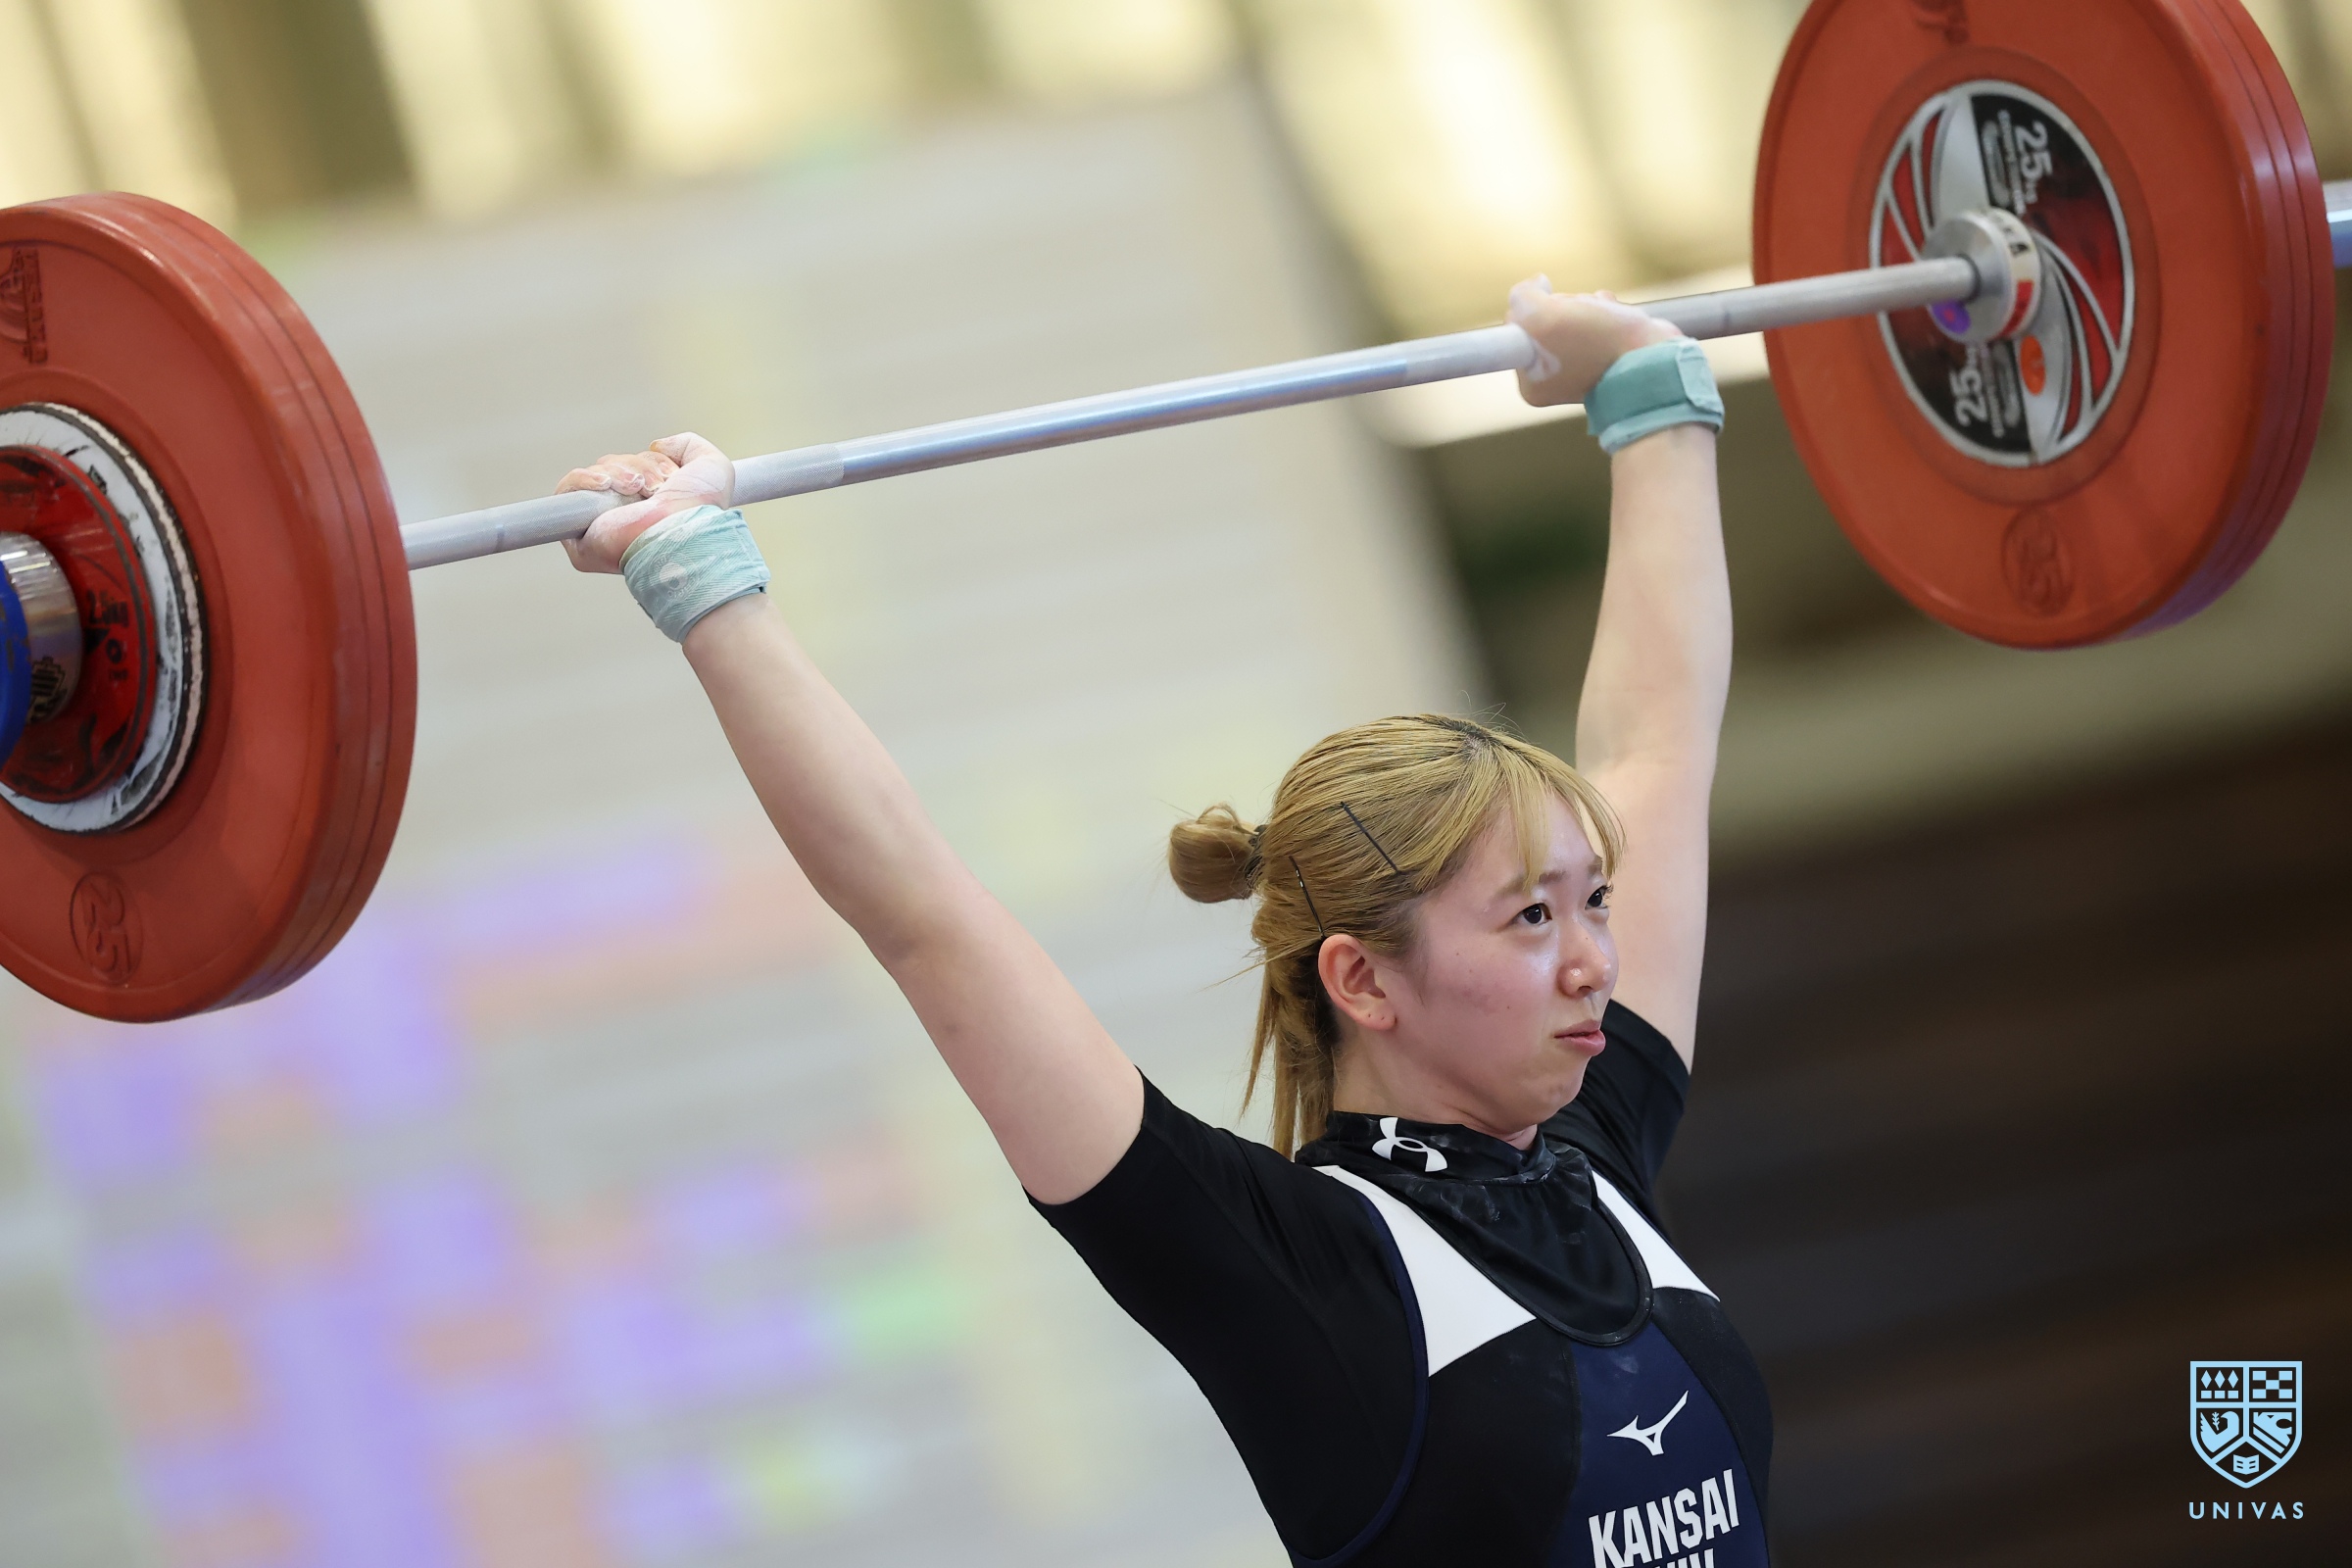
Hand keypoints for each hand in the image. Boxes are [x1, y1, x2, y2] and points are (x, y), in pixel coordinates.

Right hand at [556, 433, 736, 572]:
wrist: (685, 533)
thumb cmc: (703, 510)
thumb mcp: (710, 465)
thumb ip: (688, 444)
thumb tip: (656, 444)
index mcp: (651, 505)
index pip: (634, 468)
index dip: (647, 463)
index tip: (668, 476)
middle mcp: (626, 515)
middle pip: (615, 466)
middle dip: (638, 467)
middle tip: (657, 486)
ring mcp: (601, 525)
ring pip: (596, 474)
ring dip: (620, 473)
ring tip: (640, 490)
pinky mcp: (580, 538)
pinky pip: (566, 492)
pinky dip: (583, 479)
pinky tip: (606, 485)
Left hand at [1508, 278, 1683, 407]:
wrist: (1654, 360)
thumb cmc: (1598, 344)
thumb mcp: (1541, 316)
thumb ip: (1523, 297)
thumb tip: (1535, 284)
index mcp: (1531, 384)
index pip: (1518, 327)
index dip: (1536, 311)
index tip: (1553, 316)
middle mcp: (1554, 379)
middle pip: (1545, 318)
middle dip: (1566, 307)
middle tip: (1584, 320)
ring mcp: (1581, 366)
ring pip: (1573, 314)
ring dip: (1589, 305)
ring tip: (1605, 317)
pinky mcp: (1607, 351)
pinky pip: (1597, 317)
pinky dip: (1607, 308)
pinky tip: (1616, 314)